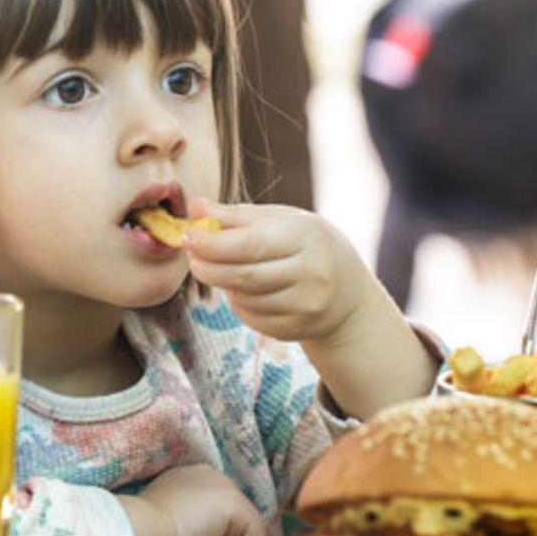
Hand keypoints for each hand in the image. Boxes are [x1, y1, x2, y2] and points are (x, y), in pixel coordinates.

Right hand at [117, 464, 265, 535]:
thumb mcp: (165, 521)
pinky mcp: (235, 503)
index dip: (204, 535)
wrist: (139, 529)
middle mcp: (208, 474)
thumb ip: (187, 521)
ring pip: (244, 534)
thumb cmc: (144, 534)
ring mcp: (223, 485)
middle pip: (232, 523)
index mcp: (187, 478)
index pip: (213, 512)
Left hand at [184, 198, 368, 342]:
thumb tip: (196, 206)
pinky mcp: (297, 329)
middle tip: (193, 257)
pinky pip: (251, 318)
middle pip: (243, 275)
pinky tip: (248, 291)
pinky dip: (240, 303)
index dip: (213, 243)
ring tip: (230, 269)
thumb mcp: (281, 221)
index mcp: (306, 236)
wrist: (347, 293)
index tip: (188, 237)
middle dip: (208, 267)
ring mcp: (306, 305)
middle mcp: (312, 273)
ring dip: (226, 285)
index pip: (250, 244)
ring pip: (244, 298)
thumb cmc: (306, 245)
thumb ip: (237, 216)